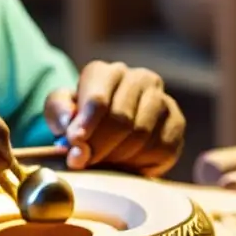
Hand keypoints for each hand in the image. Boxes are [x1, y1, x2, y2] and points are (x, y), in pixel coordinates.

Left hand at [44, 61, 184, 176]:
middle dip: (99, 145)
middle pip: (120, 118)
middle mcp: (138, 79)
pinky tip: (126, 163)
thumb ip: (59, 112)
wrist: (109, 137)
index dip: (86, 124)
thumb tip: (71, 121)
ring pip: (141, 133)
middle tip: (85, 162)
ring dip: (118, 155)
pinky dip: (140, 161)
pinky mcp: (176, 124)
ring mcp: (162, 99)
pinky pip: (161, 146)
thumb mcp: (60, 114)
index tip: (75, 143)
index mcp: (106, 72)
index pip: (98, 98)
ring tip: (103, 162)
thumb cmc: (81, 122)